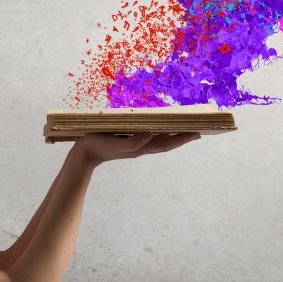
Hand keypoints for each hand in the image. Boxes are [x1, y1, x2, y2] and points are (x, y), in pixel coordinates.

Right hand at [72, 132, 199, 166]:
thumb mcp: (116, 144)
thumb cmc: (99, 146)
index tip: (197, 133)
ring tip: (185, 129)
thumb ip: (133, 142)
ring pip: (160, 139)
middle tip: (198, 130)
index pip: (167, 143)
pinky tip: (161, 128)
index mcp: (141, 147)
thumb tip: (151, 134)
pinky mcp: (129, 140)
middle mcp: (142, 146)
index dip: (182, 138)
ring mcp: (136, 144)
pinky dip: (160, 132)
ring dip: (173, 135)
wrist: (84, 153)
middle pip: (167, 142)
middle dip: (182, 136)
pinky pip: (150, 136)